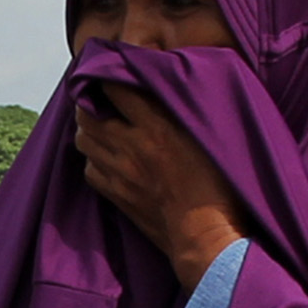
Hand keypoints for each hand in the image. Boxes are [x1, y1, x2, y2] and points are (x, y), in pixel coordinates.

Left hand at [70, 82, 249, 287]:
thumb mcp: (214, 139)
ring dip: (88, 129)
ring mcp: (121, 174)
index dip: (108, 73)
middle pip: (88, 114)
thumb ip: (191, 111)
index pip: (116, 87)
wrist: (208, 239)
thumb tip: (177, 88)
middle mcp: (132, 147)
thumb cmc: (223, 189)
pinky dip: (93, 160)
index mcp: (158, 127)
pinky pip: (90, 171)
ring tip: (100, 124)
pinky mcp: (119, 197)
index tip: (111, 68)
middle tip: (100, 96)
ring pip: (84, 141)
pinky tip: (107, 158)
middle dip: (89, 100)